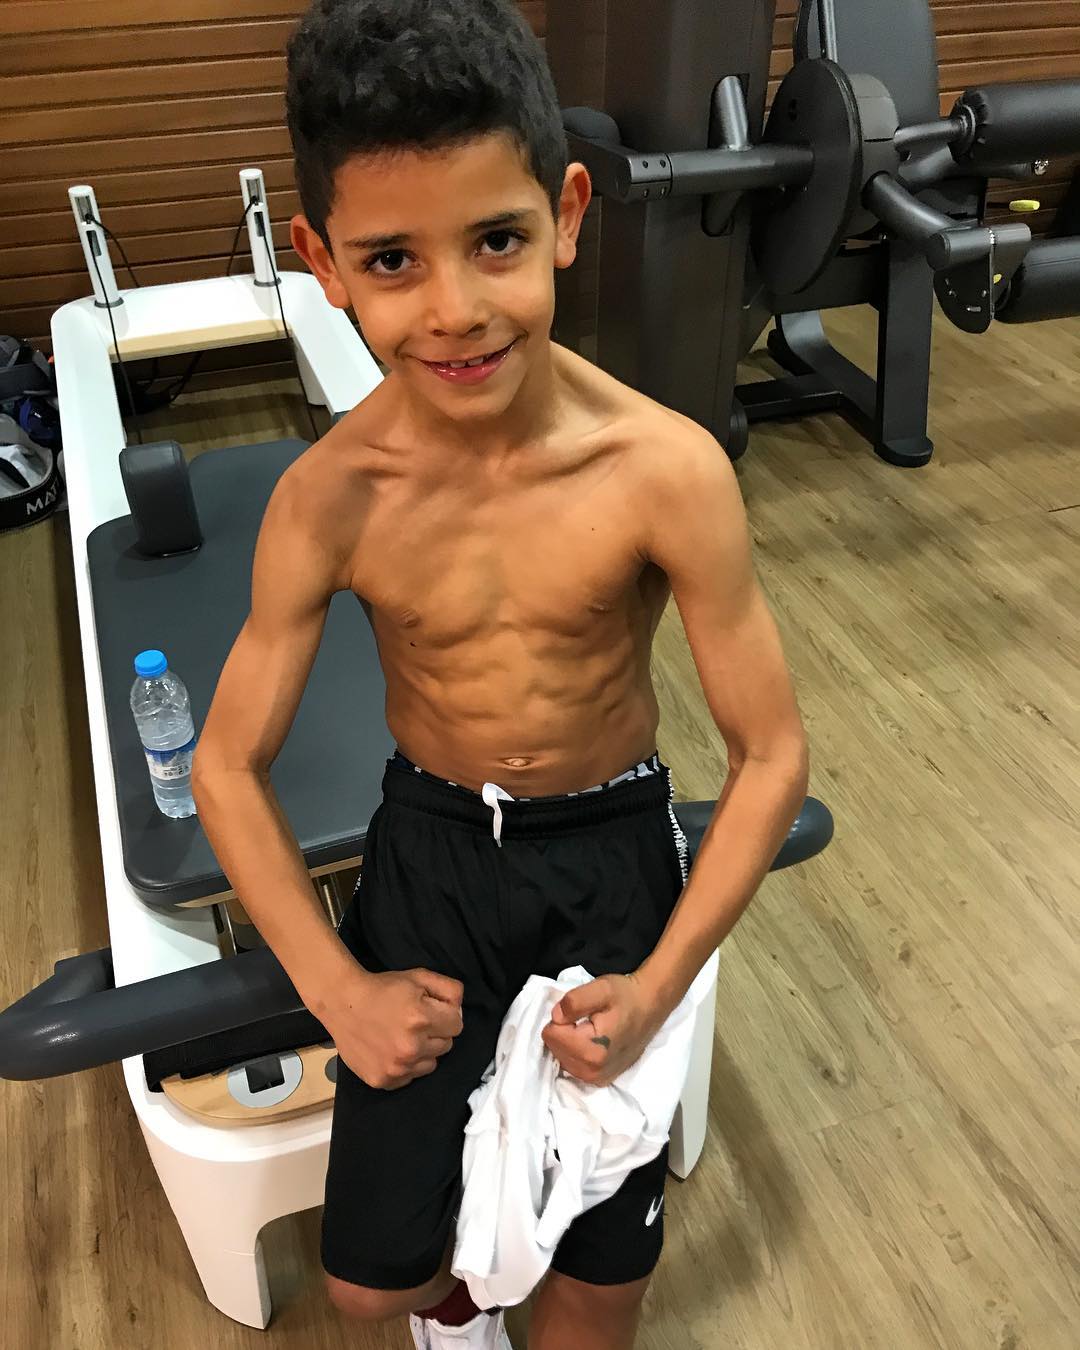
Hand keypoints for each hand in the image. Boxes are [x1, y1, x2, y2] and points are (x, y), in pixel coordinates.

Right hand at [325, 965, 463, 1089]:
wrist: (342, 1003)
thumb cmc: (382, 988)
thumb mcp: (419, 977)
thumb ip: (449, 990)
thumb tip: (460, 1011)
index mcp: (421, 1018)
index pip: (457, 1025)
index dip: (446, 1015)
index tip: (432, 1010)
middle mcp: (411, 1047)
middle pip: (446, 1045)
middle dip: (436, 1033)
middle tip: (415, 1022)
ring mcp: (396, 1068)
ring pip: (431, 1064)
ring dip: (423, 1051)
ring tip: (403, 1036)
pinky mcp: (383, 1081)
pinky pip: (410, 1077)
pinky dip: (406, 1066)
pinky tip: (391, 1050)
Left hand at [541, 973, 662, 1086]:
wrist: (650, 1007)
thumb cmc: (626, 996)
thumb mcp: (601, 988)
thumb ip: (574, 1001)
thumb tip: (555, 1016)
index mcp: (591, 1051)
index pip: (550, 1034)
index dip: (563, 1017)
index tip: (582, 1011)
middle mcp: (592, 1072)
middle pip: (553, 1048)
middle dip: (565, 1031)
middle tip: (587, 1019)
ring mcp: (596, 1079)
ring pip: (560, 1057)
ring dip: (570, 1041)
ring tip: (591, 1029)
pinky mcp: (599, 1080)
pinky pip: (571, 1064)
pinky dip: (577, 1051)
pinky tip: (592, 1041)